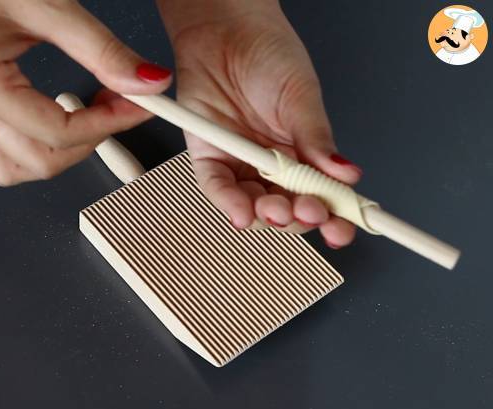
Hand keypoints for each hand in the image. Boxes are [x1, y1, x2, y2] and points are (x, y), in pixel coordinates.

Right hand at [0, 0, 171, 185]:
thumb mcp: (51, 4)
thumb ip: (102, 50)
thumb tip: (146, 83)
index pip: (59, 133)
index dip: (109, 124)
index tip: (142, 106)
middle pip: (41, 162)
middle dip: (91, 142)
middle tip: (122, 108)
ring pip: (19, 167)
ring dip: (63, 153)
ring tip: (91, 117)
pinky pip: (9, 150)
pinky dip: (43, 145)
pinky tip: (66, 118)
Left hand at [158, 1, 361, 247]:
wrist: (226, 29)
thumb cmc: (267, 55)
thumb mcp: (300, 97)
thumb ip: (317, 139)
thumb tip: (347, 173)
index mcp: (303, 153)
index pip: (321, 194)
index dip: (333, 217)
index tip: (343, 230)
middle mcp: (272, 165)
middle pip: (289, 208)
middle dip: (301, 218)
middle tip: (309, 213)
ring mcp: (241, 164)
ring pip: (254, 207)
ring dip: (267, 217)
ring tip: (277, 211)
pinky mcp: (210, 157)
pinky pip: (218, 189)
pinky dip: (229, 204)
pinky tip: (243, 214)